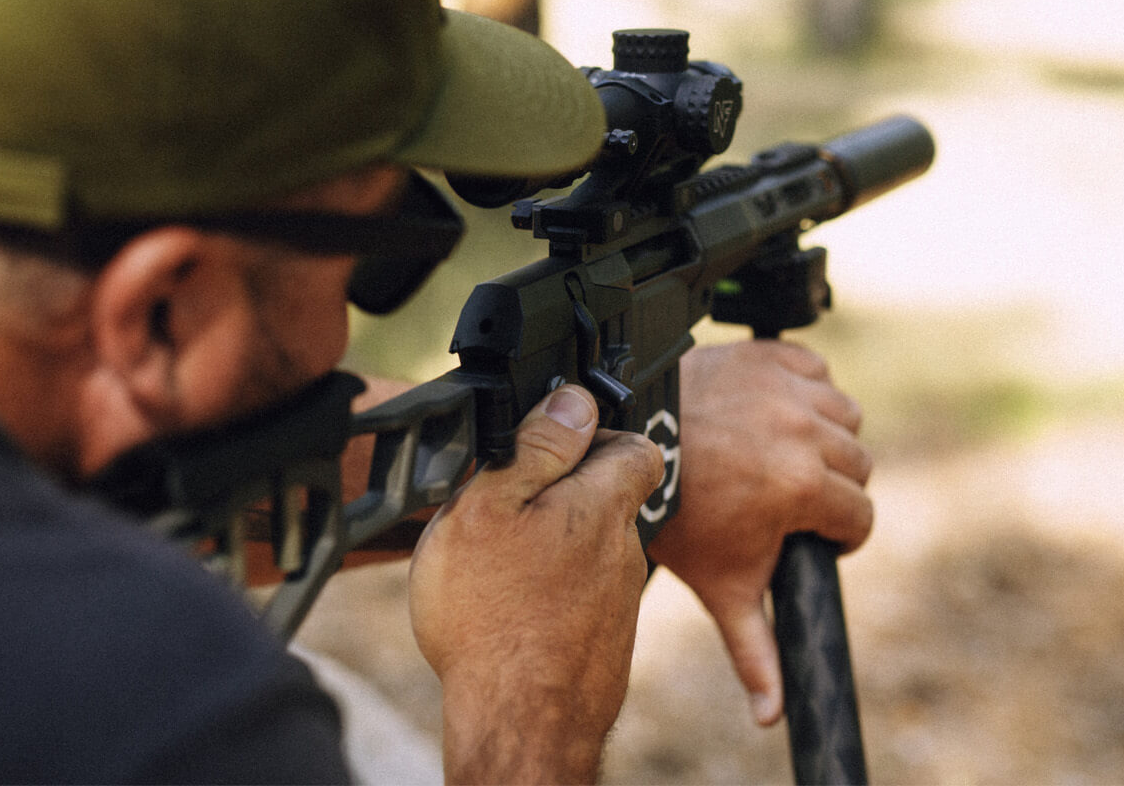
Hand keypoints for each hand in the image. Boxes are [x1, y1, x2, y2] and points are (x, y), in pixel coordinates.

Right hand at [409, 385, 663, 784]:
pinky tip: (515, 611)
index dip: (597, 434)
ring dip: (555, 547)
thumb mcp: (489, 507)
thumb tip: (574, 400)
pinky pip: (582, 597)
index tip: (555, 443)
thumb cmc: (492, 615)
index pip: (633, 445)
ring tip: (502, 567)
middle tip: (509, 508)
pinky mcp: (606, 642)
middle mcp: (624, 548)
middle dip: (565, 494)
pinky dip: (554, 595)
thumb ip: (535, 447)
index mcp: (602, 504)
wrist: (518, 724)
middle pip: (607, 498)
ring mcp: (620, 600)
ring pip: (593, 550)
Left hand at [645, 340, 872, 726]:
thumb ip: (755, 649)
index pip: (859, 518)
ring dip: (822, 433)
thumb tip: (771, 714)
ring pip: (843, 415)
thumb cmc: (673, 514)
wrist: (628, 442)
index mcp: (801, 486)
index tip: (808, 534)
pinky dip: (802, 386)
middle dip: (830, 485)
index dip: (837, 534)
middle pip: (858, 465)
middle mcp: (803, 431)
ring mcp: (785, 388)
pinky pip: (813, 368)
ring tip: (778, 453)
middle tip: (783, 496)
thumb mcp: (721, 585)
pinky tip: (772, 411)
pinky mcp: (767, 354)